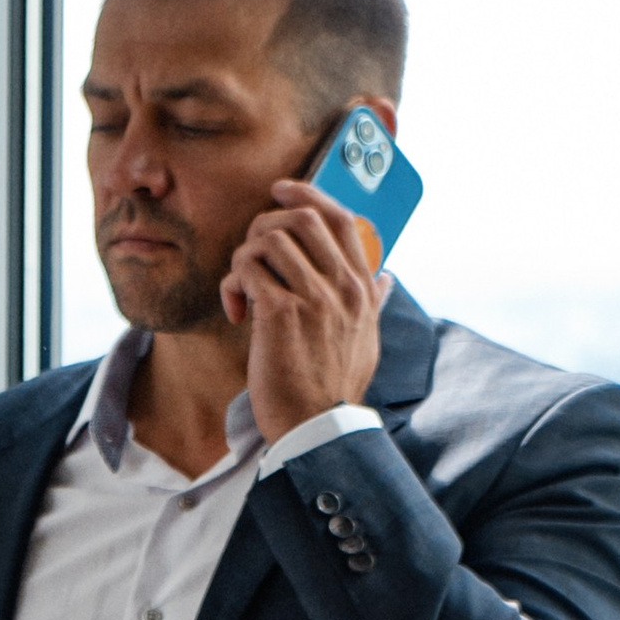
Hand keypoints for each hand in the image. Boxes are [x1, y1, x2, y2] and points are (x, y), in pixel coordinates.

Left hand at [222, 177, 384, 442]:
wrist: (319, 428)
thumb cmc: (335, 387)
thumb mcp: (367, 339)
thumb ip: (374, 303)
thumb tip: (387, 278)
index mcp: (361, 288)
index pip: (340, 219)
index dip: (307, 194)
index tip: (280, 190)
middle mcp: (342, 287)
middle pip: (301, 217)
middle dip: (265, 226)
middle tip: (251, 257)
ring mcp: (313, 298)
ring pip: (269, 238)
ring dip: (244, 258)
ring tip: (242, 292)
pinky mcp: (280, 314)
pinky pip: (247, 268)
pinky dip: (232, 284)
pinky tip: (235, 311)